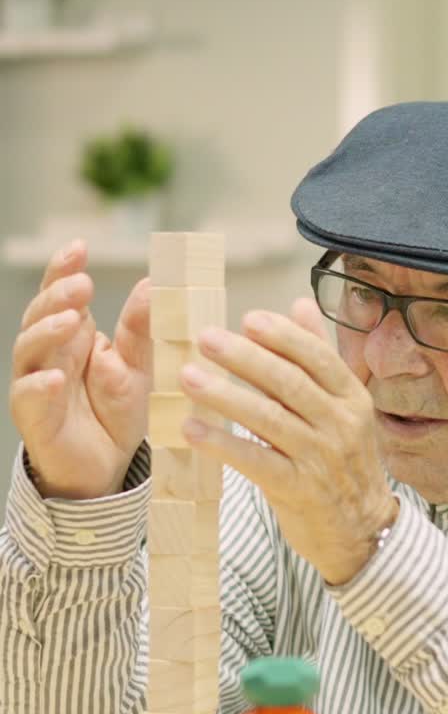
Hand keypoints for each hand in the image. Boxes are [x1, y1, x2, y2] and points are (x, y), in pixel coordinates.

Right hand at [9, 241, 151, 498]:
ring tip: (71, 321)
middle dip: (57, 296)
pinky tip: (56, 379)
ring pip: (28, 349)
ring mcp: (36, 383)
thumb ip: (140, 329)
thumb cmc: (116, 412)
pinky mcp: (33, 417)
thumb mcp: (137, 366)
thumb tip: (153, 284)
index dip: (63, 269)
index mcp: (72, 335)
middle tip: (81, 285)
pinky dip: (41, 386)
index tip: (79, 247)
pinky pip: (28, 396)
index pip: (60, 294)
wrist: (107, 466)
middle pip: (39, 315)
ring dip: (47, 331)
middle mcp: (48, 353)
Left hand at [178, 299, 397, 584]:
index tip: (248, 319)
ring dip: (225, 396)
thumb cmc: (344, 462)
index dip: (283, 336)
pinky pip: (255, 462)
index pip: (318, 357)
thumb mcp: (345, 407)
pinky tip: (192, 429)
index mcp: (352, 397)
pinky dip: (222, 444)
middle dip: (245, 358)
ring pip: (269, 419)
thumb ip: (320, 357)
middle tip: (205, 339)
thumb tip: (299, 304)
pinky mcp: (298, 490)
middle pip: (289, 383)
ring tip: (188, 377)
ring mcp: (320, 459)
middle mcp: (340, 425)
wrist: (362, 530)